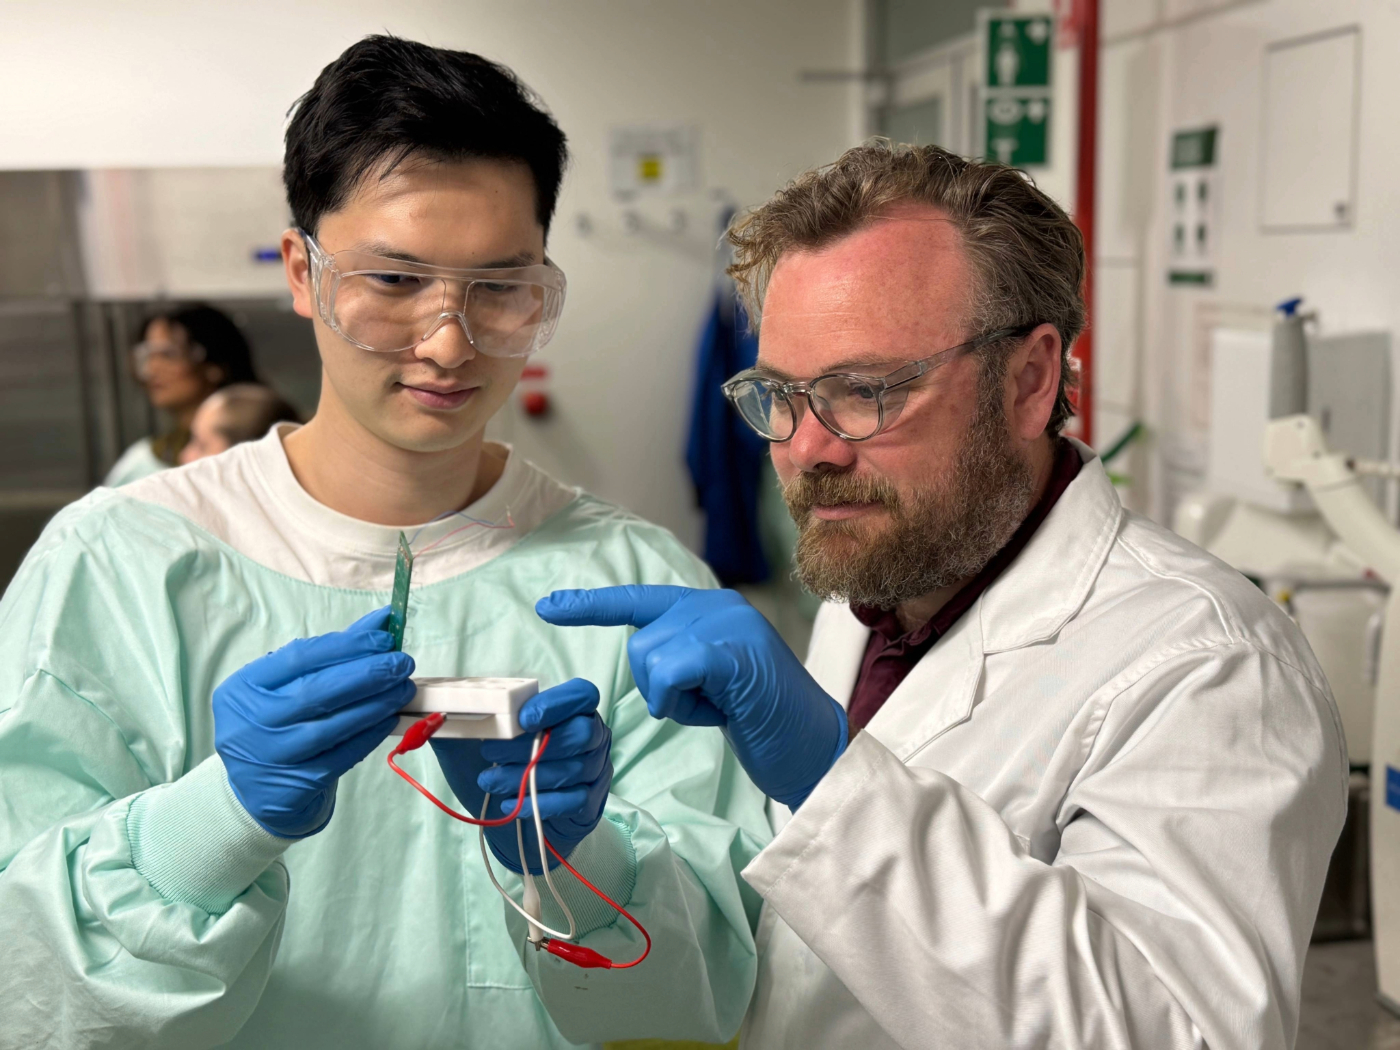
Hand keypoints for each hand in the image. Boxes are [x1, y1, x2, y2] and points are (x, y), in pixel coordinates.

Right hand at [214, 607, 415, 837]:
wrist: (253, 788)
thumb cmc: (277, 722)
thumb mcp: (289, 684)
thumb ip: (334, 651)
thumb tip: (383, 619)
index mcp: (244, 687)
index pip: (299, 657)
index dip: (346, 646)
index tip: (383, 639)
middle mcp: (252, 721)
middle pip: (317, 691)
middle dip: (367, 674)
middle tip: (402, 663)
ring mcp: (272, 755)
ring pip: (332, 725)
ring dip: (376, 704)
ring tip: (403, 689)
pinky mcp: (293, 785)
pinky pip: (341, 756)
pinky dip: (369, 735)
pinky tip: (389, 719)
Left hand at [430, 678, 611, 873]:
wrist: (521, 810)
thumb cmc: (505, 764)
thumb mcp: (481, 738)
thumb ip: (466, 720)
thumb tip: (433, 712)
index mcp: (574, 708)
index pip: (582, 694)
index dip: (557, 703)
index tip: (522, 719)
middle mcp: (593, 735)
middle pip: (580, 734)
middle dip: (531, 744)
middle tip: (490, 752)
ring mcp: (596, 769)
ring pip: (573, 769)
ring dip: (526, 776)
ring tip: (489, 781)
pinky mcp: (591, 801)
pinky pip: (573, 800)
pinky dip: (539, 803)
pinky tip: (510, 804)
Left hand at [537, 586, 845, 809]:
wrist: (815, 750)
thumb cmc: (765, 724)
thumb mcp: (716, 684)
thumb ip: (684, 659)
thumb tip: (647, 657)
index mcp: (713, 610)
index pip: (641, 601)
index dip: (592, 605)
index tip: (548, 606)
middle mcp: (720, 606)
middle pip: (642, 644)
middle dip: (661, 689)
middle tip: (712, 705)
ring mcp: (728, 623)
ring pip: (651, 659)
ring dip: (675, 700)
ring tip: (722, 707)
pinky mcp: (731, 650)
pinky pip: (669, 672)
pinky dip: (682, 702)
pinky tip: (722, 710)